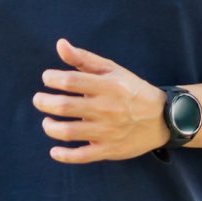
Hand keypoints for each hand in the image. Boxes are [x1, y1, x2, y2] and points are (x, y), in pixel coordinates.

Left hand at [33, 39, 170, 162]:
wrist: (162, 118)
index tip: (47, 79)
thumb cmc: (132, 90)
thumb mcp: (112, 70)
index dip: (51, 79)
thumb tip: (60, 44)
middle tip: (38, 100)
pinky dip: (64, 155)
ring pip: (68, 132)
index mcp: (107, 86)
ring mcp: (107, 131)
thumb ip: (84, 59)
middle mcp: (106, 109)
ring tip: (46, 122)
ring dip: (49, 127)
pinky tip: (54, 151)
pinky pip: (81, 156)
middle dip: (44, 102)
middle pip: (64, 106)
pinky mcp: (109, 150)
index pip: (70, 81)